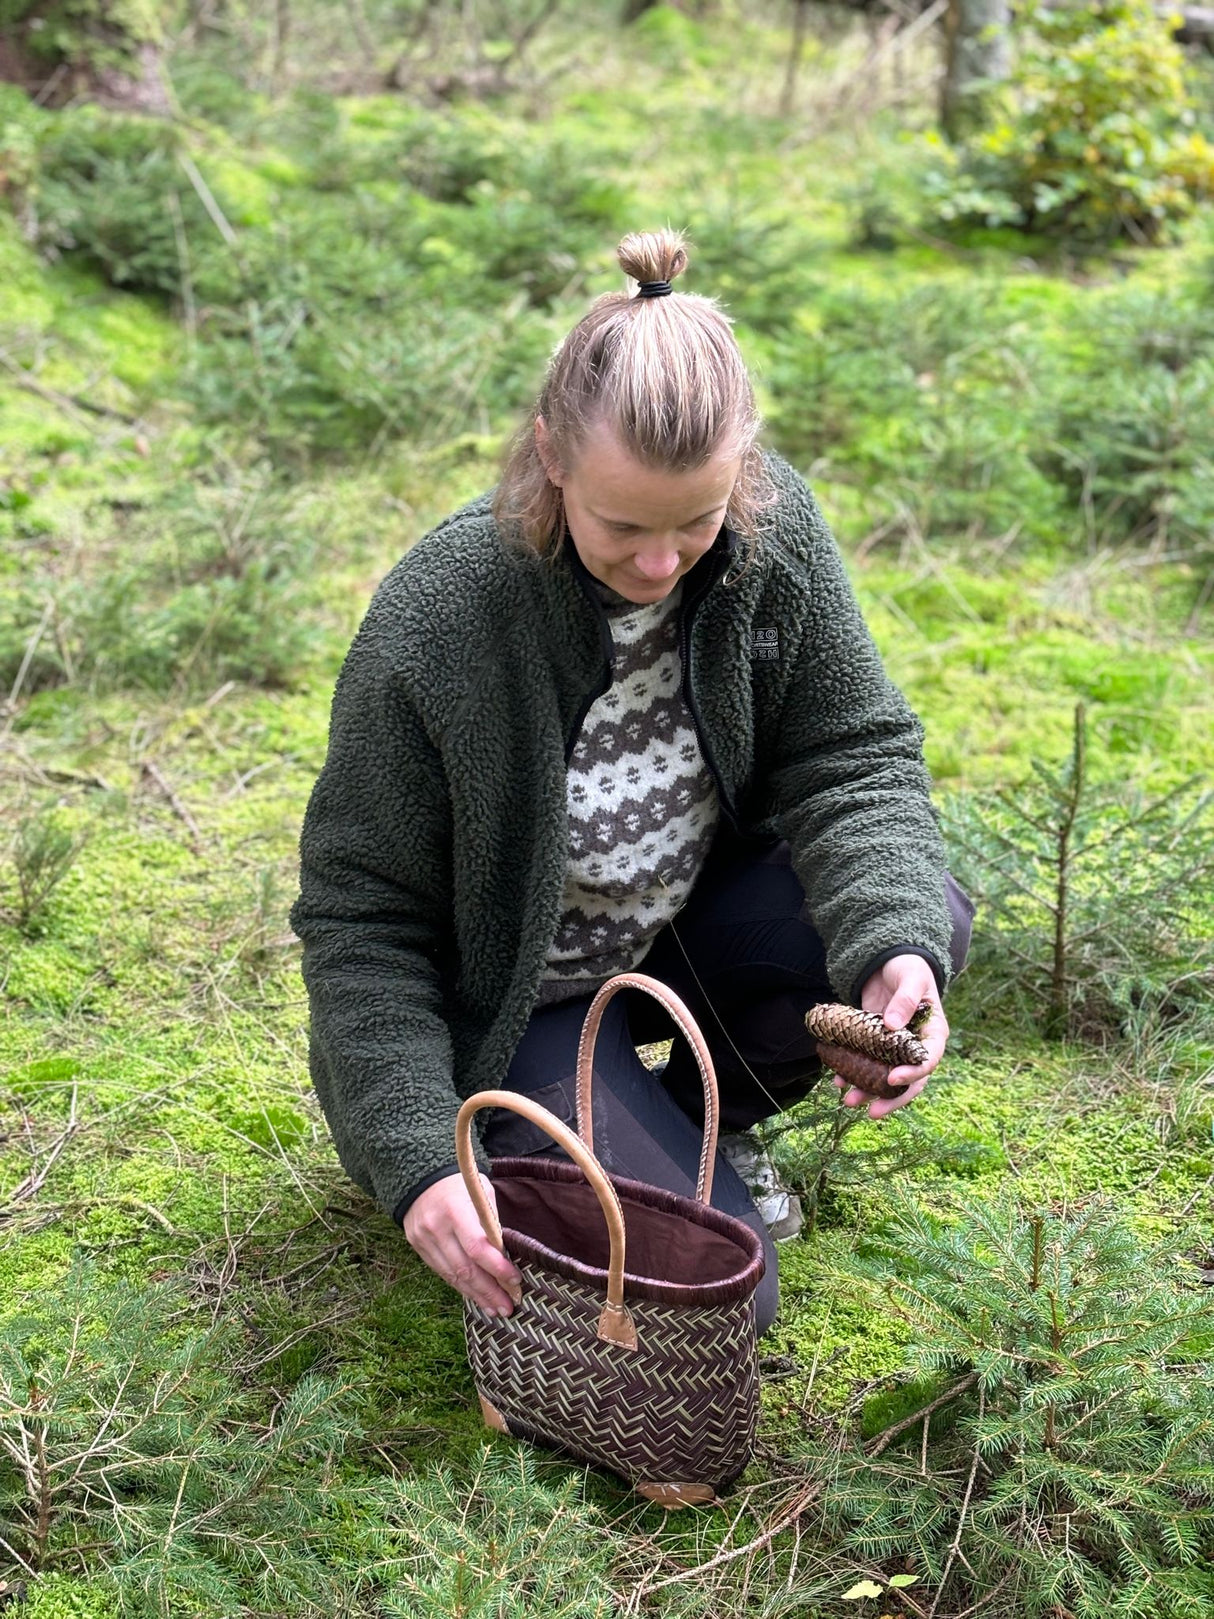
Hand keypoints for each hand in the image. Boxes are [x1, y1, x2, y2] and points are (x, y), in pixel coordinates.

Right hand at [403, 1171, 522, 1317]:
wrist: (420, 1176)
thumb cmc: (459, 1183)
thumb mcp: (481, 1192)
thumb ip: (491, 1223)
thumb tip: (505, 1257)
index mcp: (455, 1210)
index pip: (477, 1247)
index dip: (497, 1268)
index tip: (515, 1280)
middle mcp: (436, 1228)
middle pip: (465, 1268)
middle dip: (488, 1291)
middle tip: (508, 1307)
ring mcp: (423, 1240)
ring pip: (452, 1275)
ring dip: (475, 1295)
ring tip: (494, 1308)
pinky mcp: (418, 1247)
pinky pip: (442, 1272)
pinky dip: (460, 1286)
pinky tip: (474, 1295)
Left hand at [833, 954, 948, 1120]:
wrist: (888, 963)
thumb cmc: (908, 968)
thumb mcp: (911, 978)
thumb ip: (905, 1000)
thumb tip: (893, 1026)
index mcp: (933, 1033)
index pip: (928, 1060)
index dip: (912, 1073)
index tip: (892, 1079)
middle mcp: (916, 1047)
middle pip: (910, 1081)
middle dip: (891, 1098)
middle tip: (872, 1112)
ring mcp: (895, 1049)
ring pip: (886, 1078)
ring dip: (869, 1092)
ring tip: (848, 1100)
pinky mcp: (876, 1045)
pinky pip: (867, 1065)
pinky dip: (853, 1074)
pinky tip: (837, 1080)